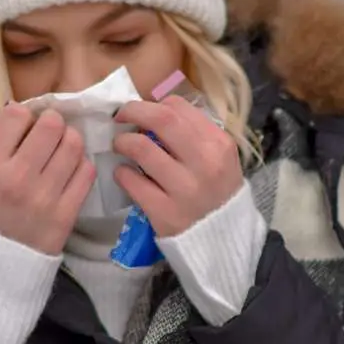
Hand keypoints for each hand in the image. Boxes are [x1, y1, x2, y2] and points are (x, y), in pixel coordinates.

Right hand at [0, 103, 95, 254]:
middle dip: (52, 123)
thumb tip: (23, 111)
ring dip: (69, 141)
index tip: (24, 127)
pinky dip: (80, 165)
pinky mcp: (65, 214)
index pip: (16, 114)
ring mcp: (44, 197)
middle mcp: (15, 177)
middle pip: (51, 124)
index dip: (24, 115)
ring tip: (61, 151)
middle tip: (49, 134)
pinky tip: (69, 171)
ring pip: (74, 144)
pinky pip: (86, 172)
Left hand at [112, 97, 243, 237]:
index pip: (179, 107)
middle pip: (161, 119)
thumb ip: (194, 134)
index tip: (144, 113)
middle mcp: (205, 162)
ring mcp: (184, 188)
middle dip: (133, 111)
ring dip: (123, 142)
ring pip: (141, 148)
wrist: (223, 239)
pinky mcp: (164, 211)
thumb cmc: (217, 192)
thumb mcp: (219, 158)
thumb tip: (155, 111)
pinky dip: (121, 173)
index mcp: (219, 144)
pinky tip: (123, 174)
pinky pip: (132, 181)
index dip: (154, 104)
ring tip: (120, 146)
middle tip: (121, 117)